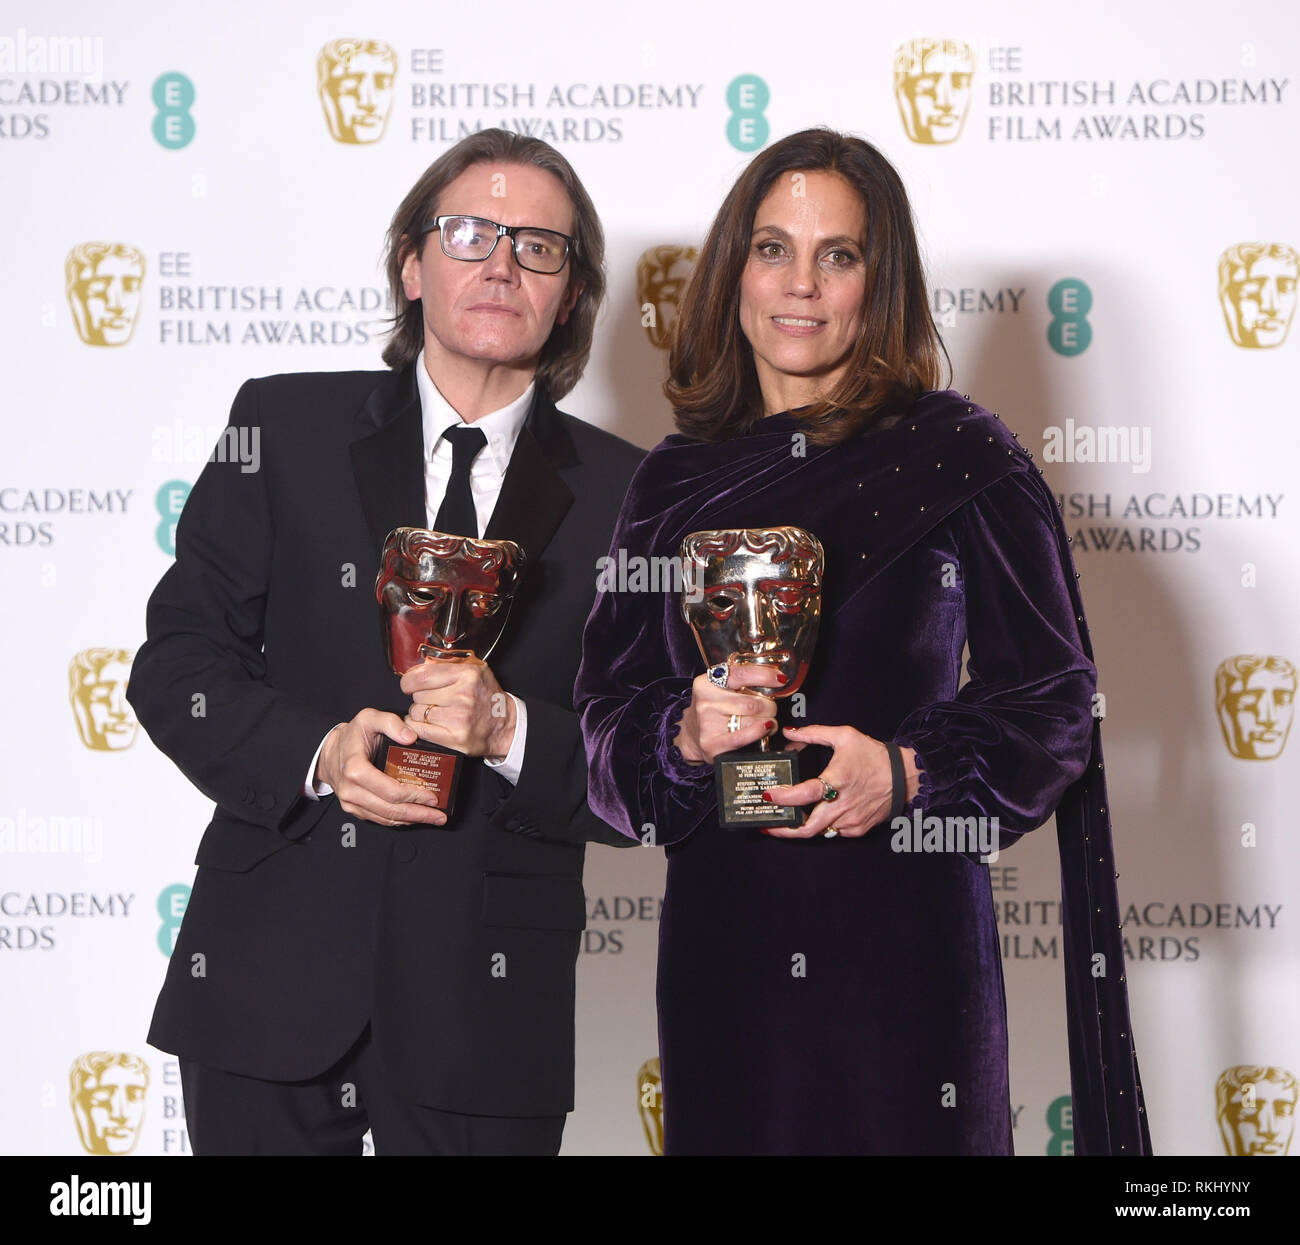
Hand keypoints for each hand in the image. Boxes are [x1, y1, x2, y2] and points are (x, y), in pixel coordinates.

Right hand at [315, 709, 447, 826]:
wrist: (329, 751)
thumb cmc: (352, 735)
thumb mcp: (370, 718)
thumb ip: (391, 723)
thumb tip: (410, 737)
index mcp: (355, 768)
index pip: (390, 790)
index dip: (413, 796)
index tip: (432, 797)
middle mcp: (351, 790)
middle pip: (390, 810)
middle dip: (418, 814)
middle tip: (439, 816)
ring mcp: (351, 802)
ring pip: (386, 818)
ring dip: (412, 820)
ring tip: (433, 818)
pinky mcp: (354, 809)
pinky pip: (379, 819)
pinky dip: (399, 820)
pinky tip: (415, 817)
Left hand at [401, 656, 515, 758]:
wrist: (504, 725)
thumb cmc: (486, 696)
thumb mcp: (474, 670)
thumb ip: (447, 665)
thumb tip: (418, 666)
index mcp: (467, 675)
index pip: (421, 677)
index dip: (409, 681)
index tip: (410, 685)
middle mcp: (464, 695)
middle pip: (417, 695)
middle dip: (421, 697)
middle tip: (437, 700)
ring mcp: (459, 718)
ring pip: (417, 713)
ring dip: (421, 713)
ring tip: (438, 713)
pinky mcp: (454, 738)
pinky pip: (419, 730)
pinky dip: (419, 727)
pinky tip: (430, 724)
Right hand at [672, 663, 781, 765]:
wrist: (692, 735)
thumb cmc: (713, 708)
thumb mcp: (720, 689)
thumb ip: (742, 680)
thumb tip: (775, 678)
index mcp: (706, 683)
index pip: (741, 674)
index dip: (764, 676)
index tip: (780, 678)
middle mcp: (705, 702)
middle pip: (753, 702)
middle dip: (769, 705)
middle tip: (769, 707)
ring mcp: (707, 724)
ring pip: (753, 720)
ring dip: (767, 720)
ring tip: (765, 720)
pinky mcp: (712, 744)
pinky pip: (745, 737)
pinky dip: (760, 731)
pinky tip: (765, 728)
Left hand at [760, 725, 917, 838]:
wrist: (904, 776)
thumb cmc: (874, 756)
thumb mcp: (845, 736)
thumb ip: (814, 733)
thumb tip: (790, 732)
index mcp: (837, 781)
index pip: (806, 794)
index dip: (785, 798)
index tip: (768, 796)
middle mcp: (842, 804)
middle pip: (807, 828)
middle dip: (783, 829)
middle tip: (767, 824)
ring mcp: (850, 820)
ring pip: (819, 831)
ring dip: (801, 828)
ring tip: (784, 822)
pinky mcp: (857, 828)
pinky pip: (833, 831)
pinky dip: (822, 826)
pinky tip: (814, 817)